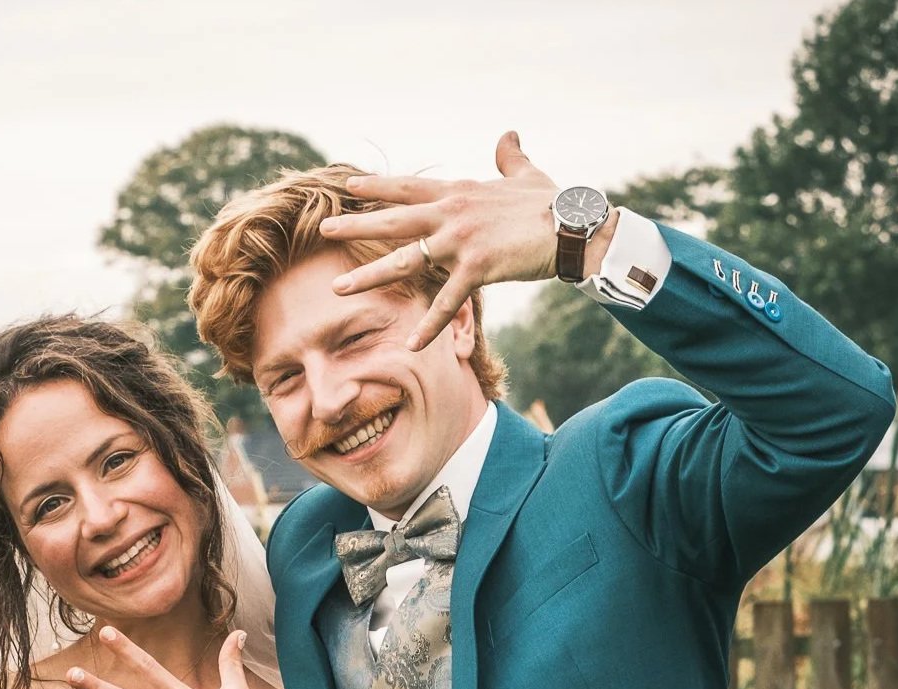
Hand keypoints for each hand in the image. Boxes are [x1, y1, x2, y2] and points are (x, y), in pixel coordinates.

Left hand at [319, 131, 604, 349]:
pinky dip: (429, 325)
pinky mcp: (478, 267)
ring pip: (405, 261)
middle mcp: (452, 212)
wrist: (574, 226)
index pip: (409, 187)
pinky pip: (447, 302)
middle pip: (394, 221)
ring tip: (338, 289)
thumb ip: (509, 156)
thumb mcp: (526, 174)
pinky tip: (410, 345)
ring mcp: (462, 240)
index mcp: (459, 191)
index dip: (378, 187)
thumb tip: (508, 134)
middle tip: (323, 230)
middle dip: (356, 226)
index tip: (348, 187)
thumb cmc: (553, 202)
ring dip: (369, 276)